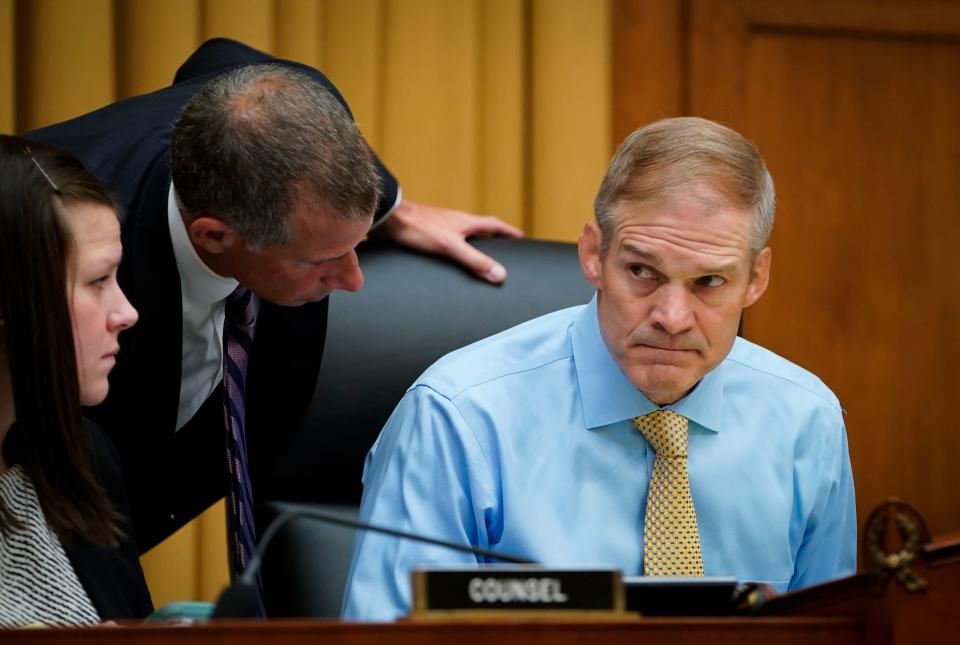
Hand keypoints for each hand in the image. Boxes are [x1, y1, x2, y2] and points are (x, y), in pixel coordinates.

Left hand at [372, 199, 523, 283]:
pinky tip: (447, 259)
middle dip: (493, 238)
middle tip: (503, 248)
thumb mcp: (451, 247)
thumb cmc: (418, 228)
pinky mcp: (426, 232)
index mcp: (465, 221)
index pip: (494, 225)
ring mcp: (440, 225)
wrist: (387, 217)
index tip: (521, 238)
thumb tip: (500, 274)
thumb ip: (475, 261)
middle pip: (481, 229)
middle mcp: (455, 221)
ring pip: (463, 234)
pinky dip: (454, 248)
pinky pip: (447, 240)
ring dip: (473, 243)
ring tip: (478, 255)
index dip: (509, 232)